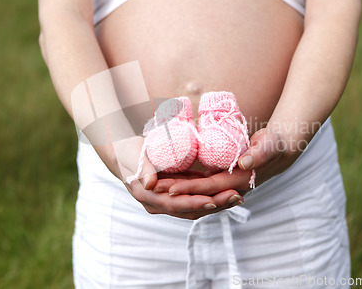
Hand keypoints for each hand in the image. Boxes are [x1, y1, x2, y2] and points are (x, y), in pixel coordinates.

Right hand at [112, 137, 243, 219]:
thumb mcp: (134, 155)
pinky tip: (228, 190)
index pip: (175, 204)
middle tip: (236, 197)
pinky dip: (211, 196)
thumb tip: (150, 183)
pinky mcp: (175, 195)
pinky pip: (195, 199)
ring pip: (195, 207)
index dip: (195, 203)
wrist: (124, 154)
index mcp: (148, 197)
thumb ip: (143, 168)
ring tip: (238, 196)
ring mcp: (167, 202)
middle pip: (190, 210)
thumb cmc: (128, 152)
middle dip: (214, 205)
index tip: (214, 200)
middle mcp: (159, 205)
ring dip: (217, 203)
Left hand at [154, 126, 304, 196]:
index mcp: (239, 181)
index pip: (209, 188)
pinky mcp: (222, 180)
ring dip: (177, 190)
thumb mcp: (269, 145)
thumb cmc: (274, 144)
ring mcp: (226, 186)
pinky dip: (185, 185)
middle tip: (152, 187)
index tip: (168, 188)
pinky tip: (170, 180)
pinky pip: (201, 186)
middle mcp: (230, 188)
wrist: (281, 149)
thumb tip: (244, 163)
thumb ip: (259, 153)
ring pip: (197, 193)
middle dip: (175, 193)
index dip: (189, 189)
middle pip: (198, 195)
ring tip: (154, 184)